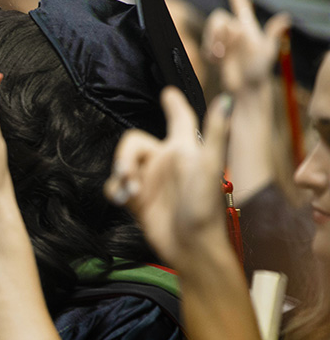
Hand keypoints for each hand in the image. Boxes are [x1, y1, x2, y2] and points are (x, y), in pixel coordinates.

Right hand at [105, 89, 231, 264]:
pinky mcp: (137, 201)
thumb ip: (216, 132)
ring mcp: (150, 181)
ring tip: (129, 193)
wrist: (190, 247)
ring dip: (120, 176)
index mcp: (183, 150)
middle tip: (128, 174)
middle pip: (132, 142)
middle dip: (124, 157)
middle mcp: (165, 162)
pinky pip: (115, 185)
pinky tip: (123, 201)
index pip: (179, 119)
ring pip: (121, 164)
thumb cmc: (205, 208)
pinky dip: (114, 190)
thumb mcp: (210, 167)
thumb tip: (225, 99)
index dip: (174, 104)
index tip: (168, 92)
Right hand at [203, 0, 290, 93]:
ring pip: (210, 30)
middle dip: (217, 30)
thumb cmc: (258, 70)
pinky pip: (205, 44)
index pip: (241, 7)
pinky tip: (216, 61)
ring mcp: (224, 42)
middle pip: (218, 17)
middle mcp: (234, 32)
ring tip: (220, 56)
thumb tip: (285, 17)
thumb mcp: (267, 51)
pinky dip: (209, 52)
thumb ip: (272, 34)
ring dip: (212, 41)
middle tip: (223, 48)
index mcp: (247, 28)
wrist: (245, 88)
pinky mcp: (214, 52)